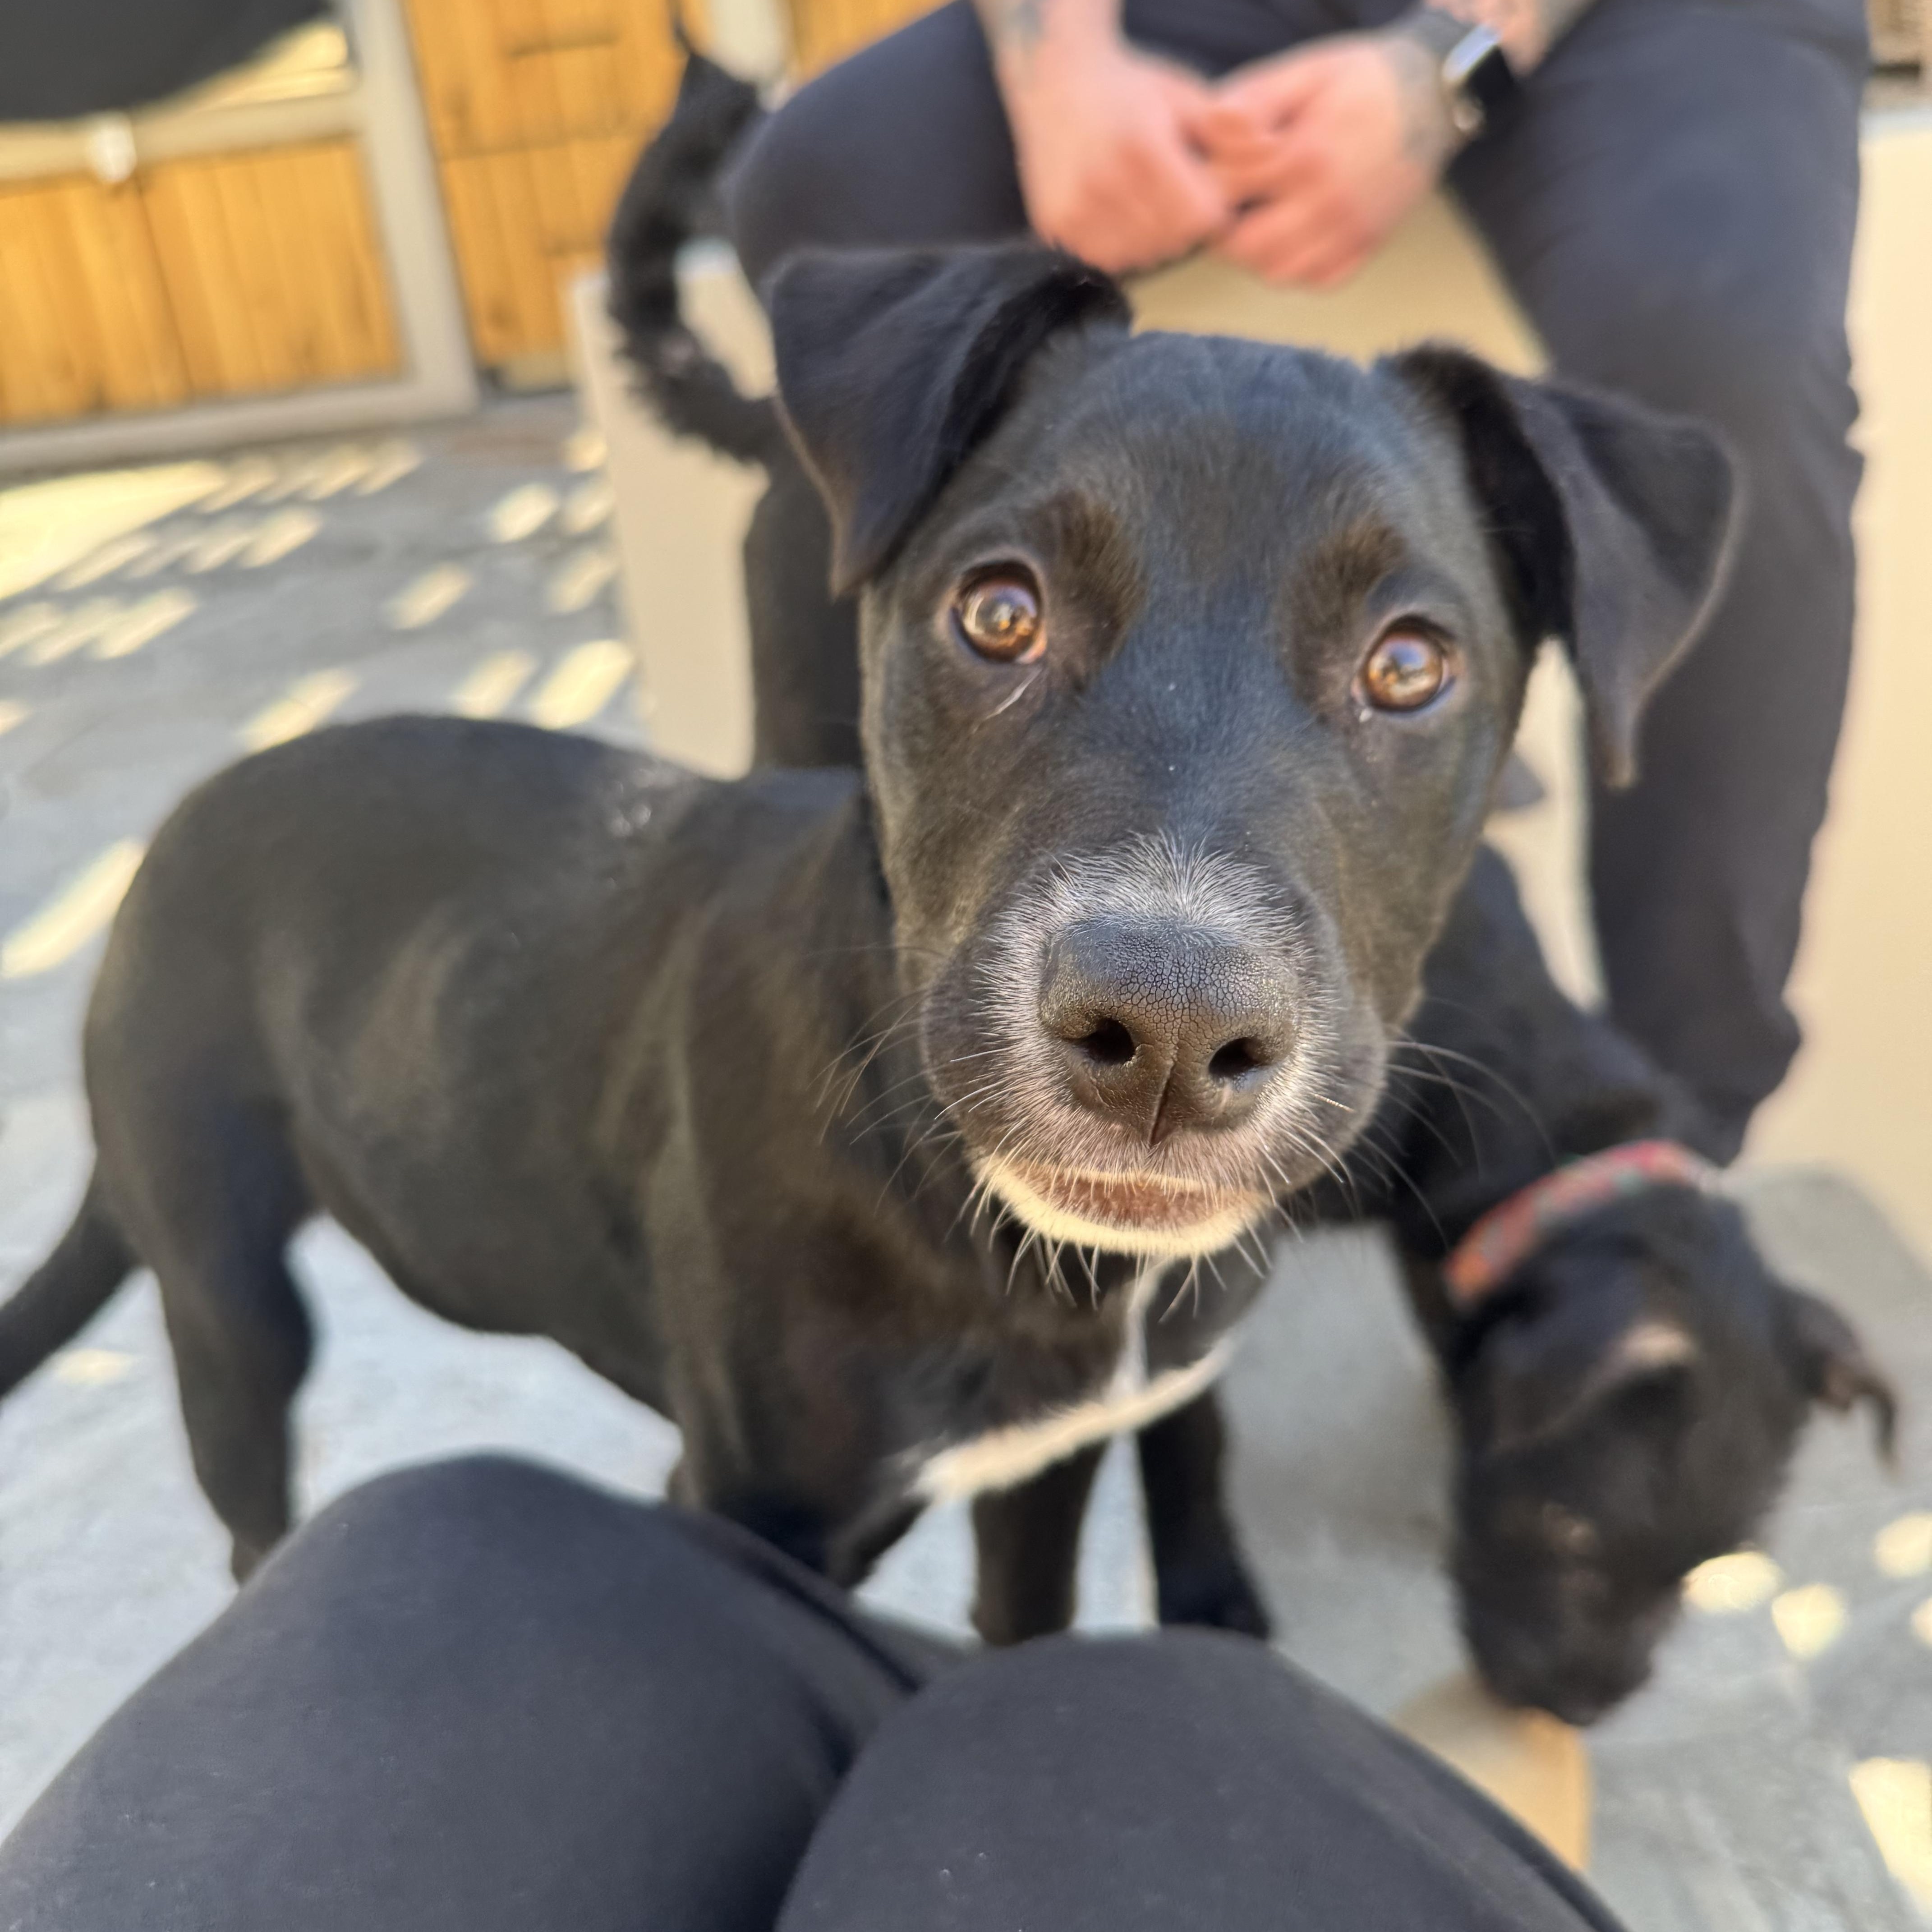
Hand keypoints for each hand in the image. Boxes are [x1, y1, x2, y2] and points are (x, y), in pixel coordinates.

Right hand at [995, 31, 1230, 274]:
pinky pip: (1109, 259)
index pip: (1201, 216)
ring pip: (1142, 255)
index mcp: (1142, 147)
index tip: (1206, 191)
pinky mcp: (1056, 227)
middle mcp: (1104, 182)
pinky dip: (1122, 245)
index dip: (1212, 208)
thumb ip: (1227, 129)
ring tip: (1147, 202)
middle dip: (1184, 223)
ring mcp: (1076, 209)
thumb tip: (1274, 149)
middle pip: (1173, 239)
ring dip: (1154, 238)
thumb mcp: (1183, 96)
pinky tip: (1120, 213)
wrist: (1055, 81)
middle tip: (1174, 194)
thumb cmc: (1129, 90)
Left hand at [1185, 32, 1455, 288]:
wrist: (1434, 92)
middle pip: (1249, 248)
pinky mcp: (1370, 244)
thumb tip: (1207, 124)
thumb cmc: (1363, 79)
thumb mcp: (1305, 71)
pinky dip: (1298, 271)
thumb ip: (1254, 98)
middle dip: (1225, 232)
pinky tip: (1292, 241)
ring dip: (1257, 257)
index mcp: (1307, 155)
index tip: (1209, 172)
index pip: (1229, 189)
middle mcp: (1330, 202)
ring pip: (1282, 274)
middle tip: (1225, 210)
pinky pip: (1321, 281)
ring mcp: (1353, 230)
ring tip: (1256, 225)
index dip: (1207, 181)